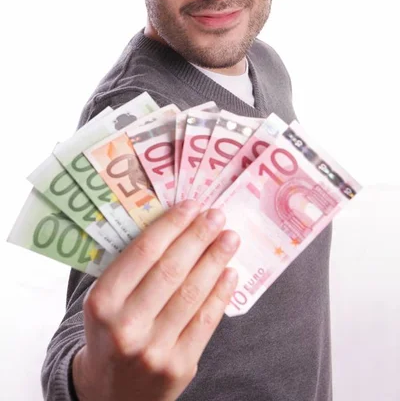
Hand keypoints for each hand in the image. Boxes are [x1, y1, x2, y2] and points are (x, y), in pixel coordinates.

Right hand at [72, 200, 239, 400]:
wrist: (110, 394)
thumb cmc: (109, 333)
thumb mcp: (105, 301)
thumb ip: (131, 268)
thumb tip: (176, 224)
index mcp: (102, 302)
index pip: (144, 252)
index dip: (172, 225)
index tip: (192, 205)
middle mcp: (126, 325)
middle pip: (172, 269)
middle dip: (199, 237)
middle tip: (217, 215)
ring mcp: (154, 349)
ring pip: (192, 293)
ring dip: (215, 260)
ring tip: (229, 238)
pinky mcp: (179, 366)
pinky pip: (206, 321)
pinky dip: (221, 293)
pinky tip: (230, 272)